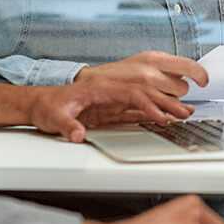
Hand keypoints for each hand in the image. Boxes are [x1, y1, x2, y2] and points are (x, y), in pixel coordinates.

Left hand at [29, 52, 209, 141]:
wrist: (40, 104)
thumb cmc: (47, 106)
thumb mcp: (53, 118)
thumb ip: (67, 126)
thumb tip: (78, 135)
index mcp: (99, 88)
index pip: (131, 92)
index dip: (148, 104)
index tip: (161, 116)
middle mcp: (110, 92)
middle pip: (144, 93)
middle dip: (166, 102)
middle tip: (184, 114)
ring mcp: (112, 100)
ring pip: (145, 99)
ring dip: (164, 105)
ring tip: (183, 113)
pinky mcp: (111, 110)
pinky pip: (137, 109)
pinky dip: (153, 113)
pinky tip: (166, 118)